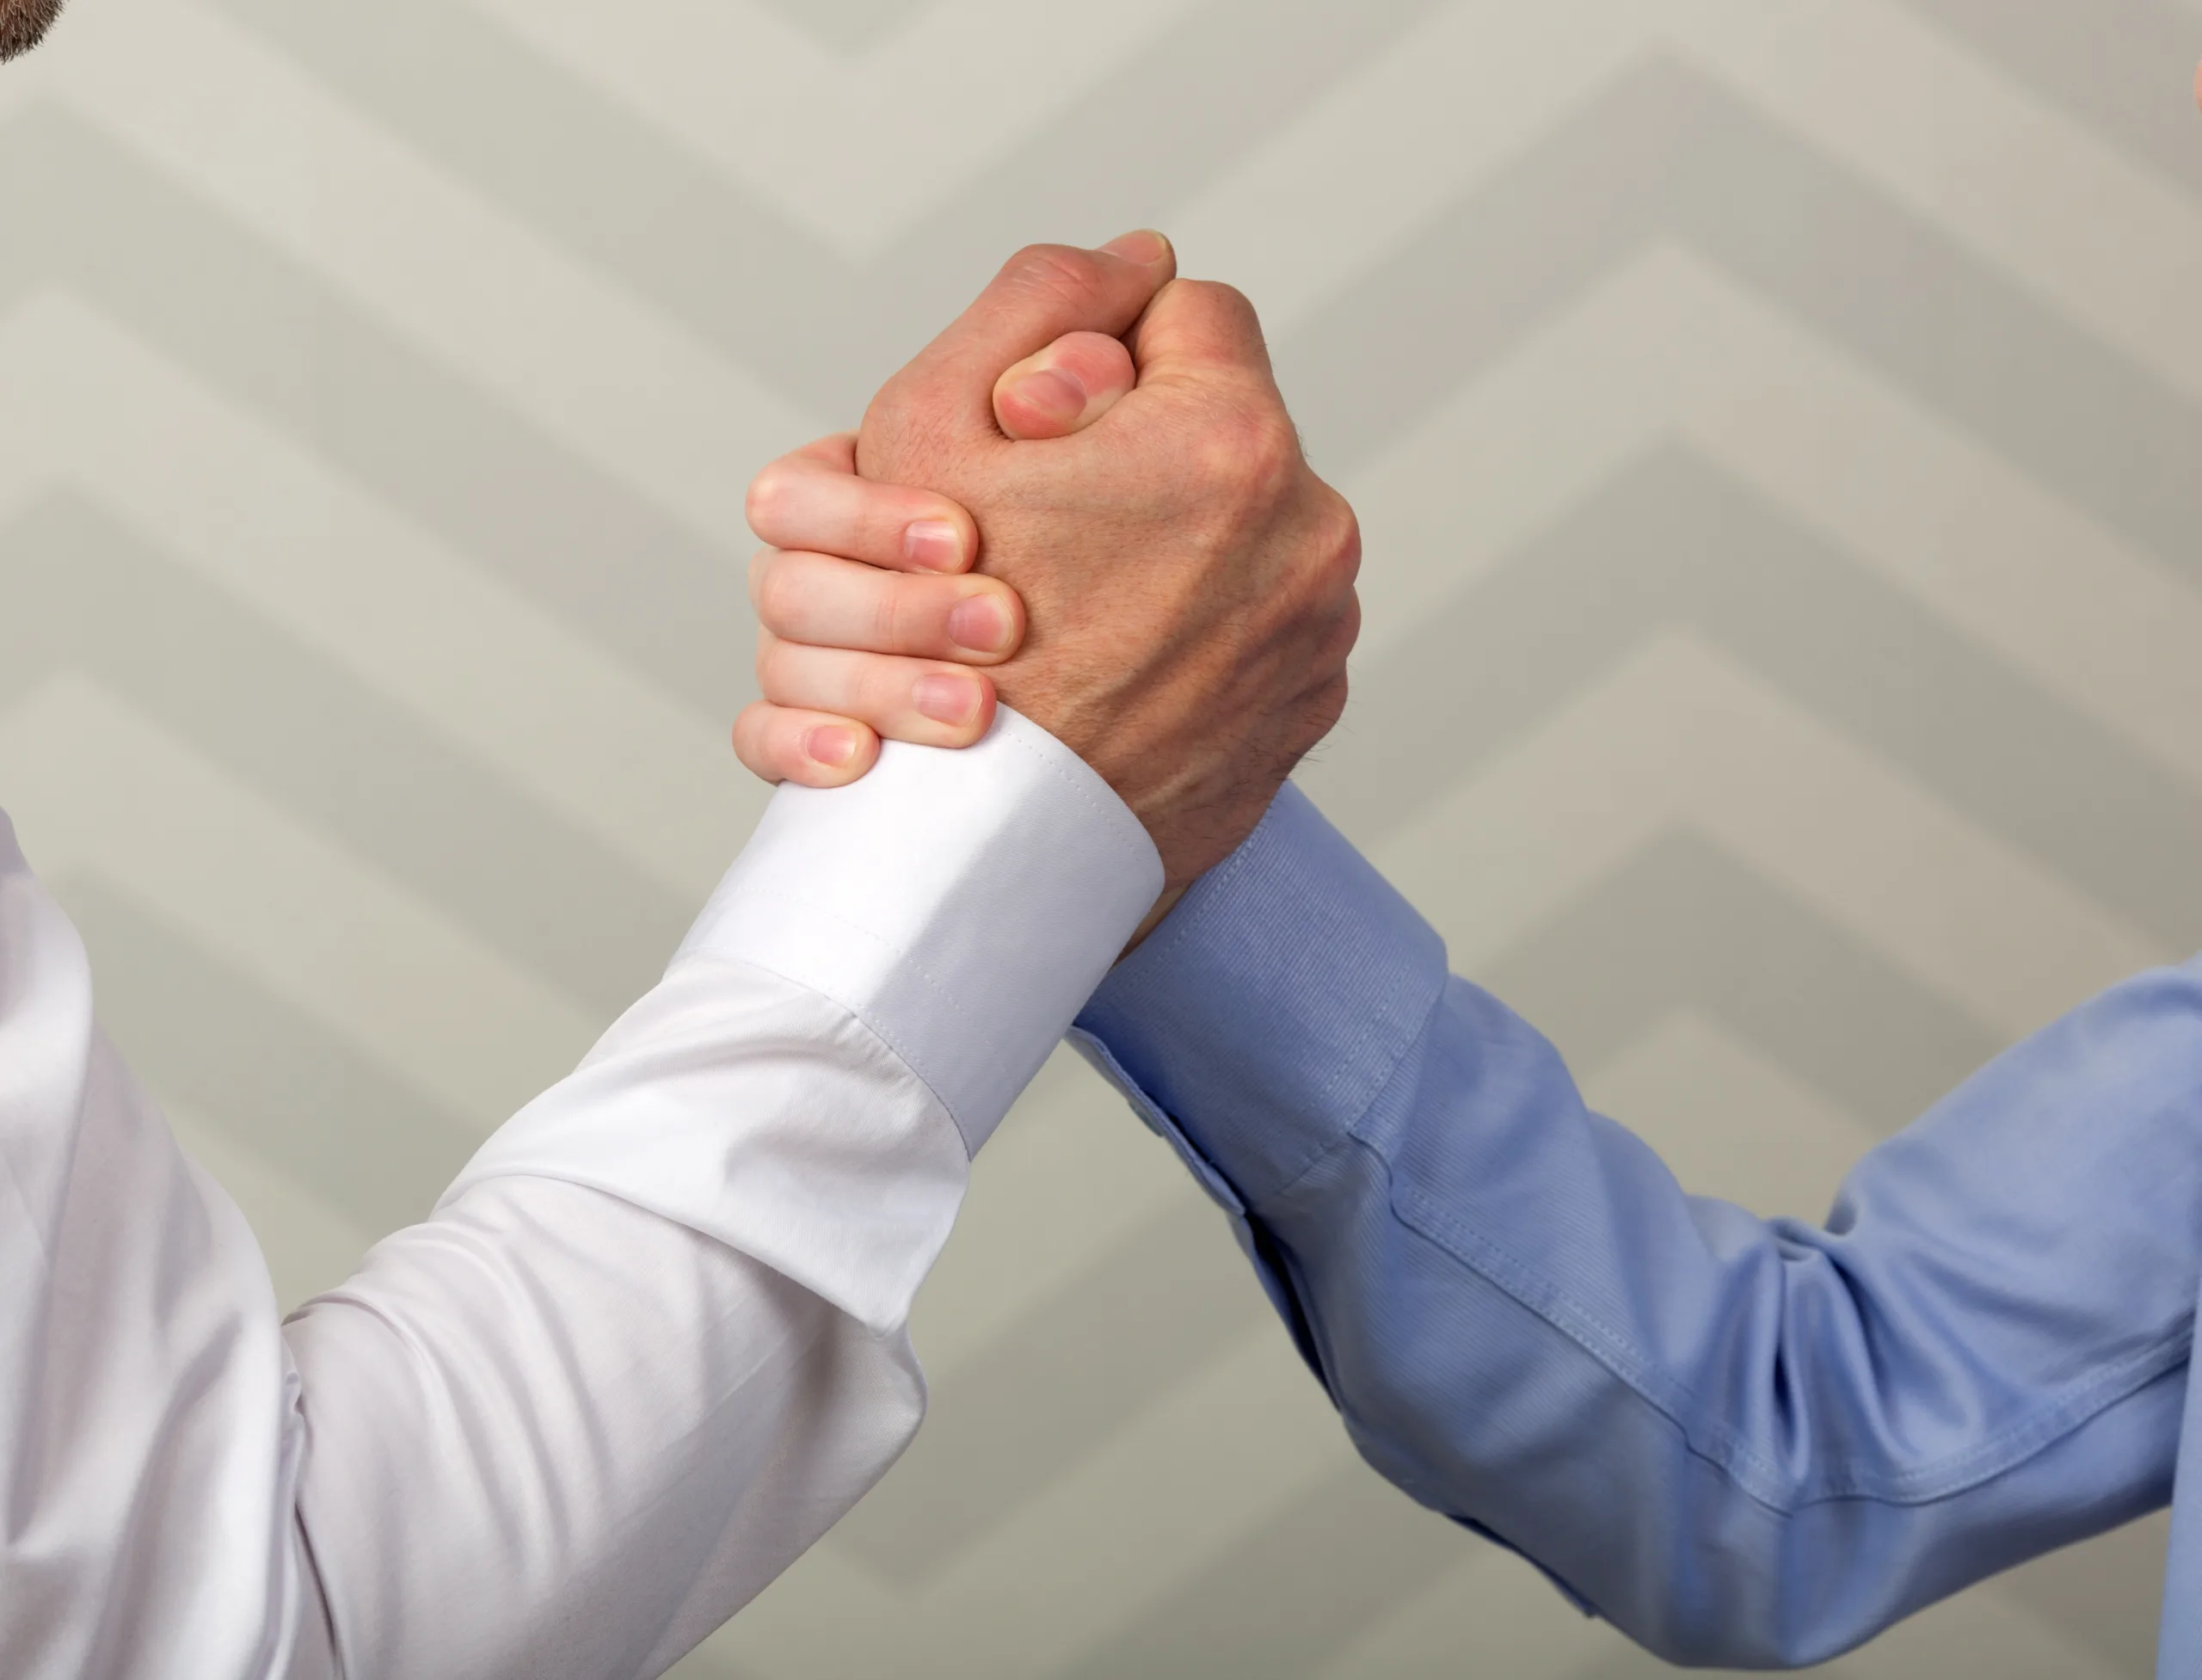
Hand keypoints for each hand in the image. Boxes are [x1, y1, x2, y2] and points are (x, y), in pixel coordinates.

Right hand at [742, 233, 1361, 896]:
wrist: (998, 857)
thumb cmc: (939, 647)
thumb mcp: (926, 432)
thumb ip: (1031, 302)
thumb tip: (1138, 257)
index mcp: (1231, 440)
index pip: (1185, 312)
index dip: (1096, 356)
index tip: (1045, 419)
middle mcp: (1310, 530)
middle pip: (1217, 425)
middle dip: (1137, 454)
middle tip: (1053, 522)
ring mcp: (1323, 630)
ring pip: (1244, 526)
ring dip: (1172, 542)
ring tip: (1078, 606)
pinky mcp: (1313, 707)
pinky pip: (1261, 621)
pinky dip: (1199, 630)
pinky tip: (1120, 668)